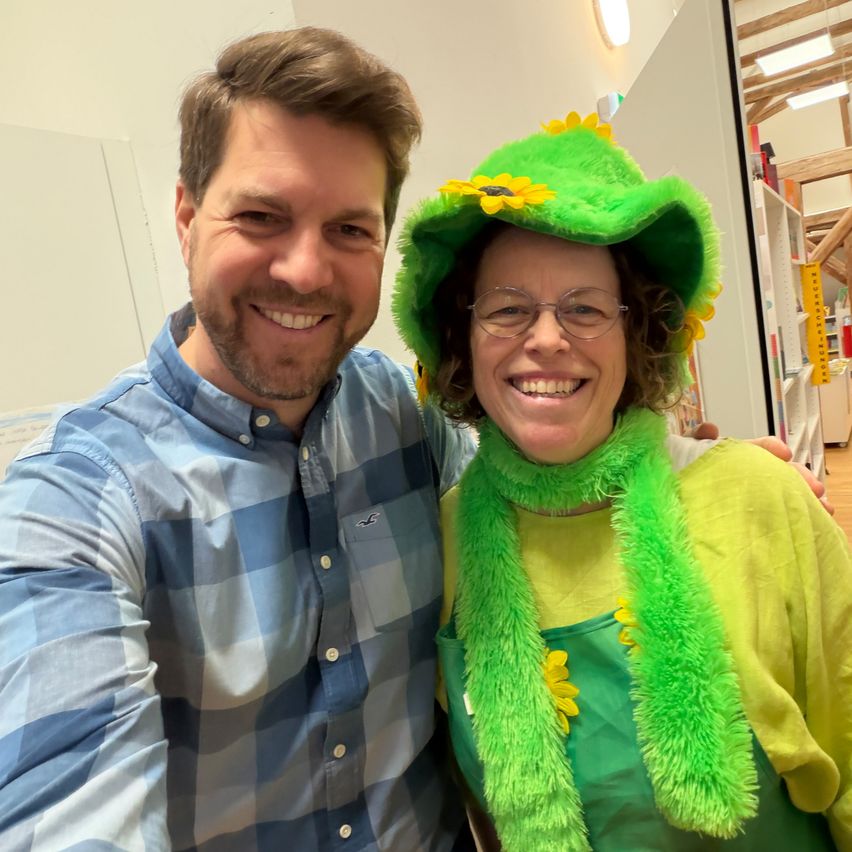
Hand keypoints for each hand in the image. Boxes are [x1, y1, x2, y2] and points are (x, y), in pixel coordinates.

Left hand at [690, 423, 833, 513]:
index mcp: (736, 458)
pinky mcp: (753, 515)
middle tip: (815, 489)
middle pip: (778, 473)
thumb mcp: (685, 453)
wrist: (673, 500)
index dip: (771, 449)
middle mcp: (749, 475)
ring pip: (783, 494)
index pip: (758, 449)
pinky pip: (776, 514)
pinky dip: (794, 518)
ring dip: (803, 499)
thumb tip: (710, 428)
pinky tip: (813, 523)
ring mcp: (751, 495)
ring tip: (823, 508)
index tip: (783, 454)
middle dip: (798, 479)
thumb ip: (697, 440)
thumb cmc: (681, 473)